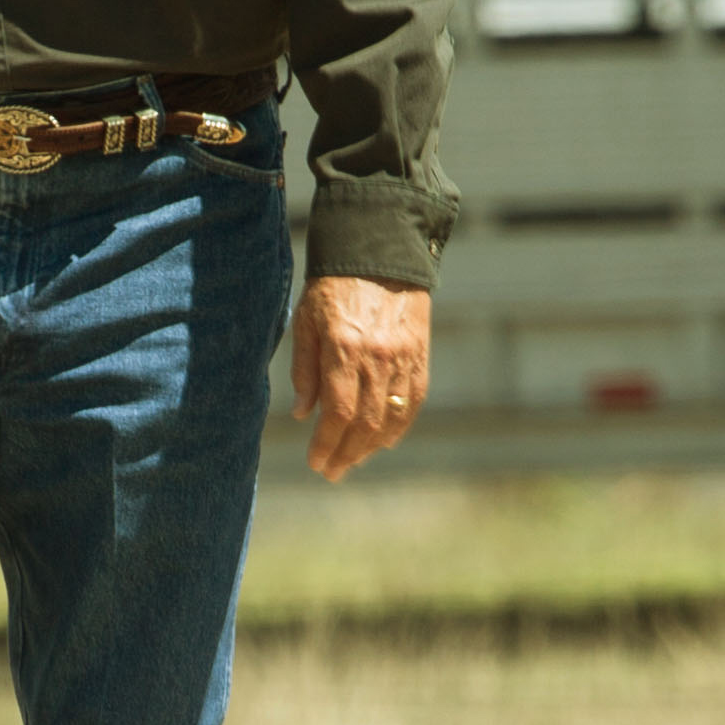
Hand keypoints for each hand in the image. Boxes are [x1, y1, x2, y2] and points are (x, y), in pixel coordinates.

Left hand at [288, 276, 428, 480]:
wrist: (380, 253)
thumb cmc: (333, 286)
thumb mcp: (306, 321)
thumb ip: (305, 369)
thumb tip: (304, 414)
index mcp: (344, 348)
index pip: (339, 412)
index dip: (327, 443)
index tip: (316, 462)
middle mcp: (377, 358)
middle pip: (365, 422)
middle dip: (347, 453)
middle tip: (331, 472)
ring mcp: (403, 358)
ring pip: (391, 417)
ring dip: (371, 446)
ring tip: (352, 460)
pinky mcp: (420, 355)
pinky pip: (413, 401)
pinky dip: (399, 426)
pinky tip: (383, 441)